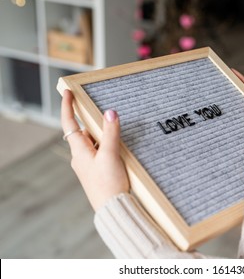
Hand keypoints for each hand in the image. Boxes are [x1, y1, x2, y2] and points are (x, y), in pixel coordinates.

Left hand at [61, 89, 129, 210]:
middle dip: (95, 123)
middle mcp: (81, 156)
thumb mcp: (110, 155)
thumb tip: (110, 112)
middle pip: (84, 132)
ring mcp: (88, 164)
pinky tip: (119, 150)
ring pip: (94, 142)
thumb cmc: (109, 184)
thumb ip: (110, 133)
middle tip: (107, 116)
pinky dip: (107, 147)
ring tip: (118, 136)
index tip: (68, 92)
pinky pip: (100, 152)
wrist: (112, 207)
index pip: (69, 123)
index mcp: (79, 150)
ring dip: (103, 136)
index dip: (68, 106)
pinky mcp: (97, 171)